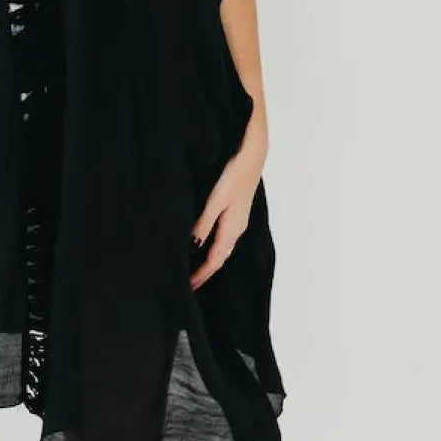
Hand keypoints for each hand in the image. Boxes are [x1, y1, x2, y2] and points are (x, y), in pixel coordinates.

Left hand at [189, 132, 266, 291]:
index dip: (201, 275)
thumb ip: (204, 223)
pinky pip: (224, 236)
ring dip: (209, 259)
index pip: (214, 260)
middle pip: (219, 257)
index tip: (187, 288)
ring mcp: (238, 218)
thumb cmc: (235, 174)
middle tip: (189, 283)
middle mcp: (237, 228)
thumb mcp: (216, 199)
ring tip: (194, 268)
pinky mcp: (236, 209)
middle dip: (205, 271)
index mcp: (232, 228)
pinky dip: (213, 245)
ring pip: (222, 247)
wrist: (253, 152)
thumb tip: (193, 247)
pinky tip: (205, 241)